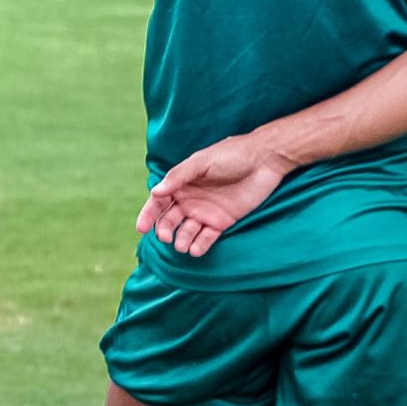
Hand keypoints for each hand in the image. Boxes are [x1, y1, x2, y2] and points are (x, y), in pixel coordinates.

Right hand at [136, 134, 293, 257]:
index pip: (159, 202)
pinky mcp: (222, 222)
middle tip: (166, 237)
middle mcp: (190, 199)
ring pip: (187, 231)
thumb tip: (155, 191)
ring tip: (183, 246)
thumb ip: (179, 176)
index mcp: (181, 183)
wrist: (264, 160)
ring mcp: (206, 212)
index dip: (149, 215)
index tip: (142, 228)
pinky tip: (195, 250)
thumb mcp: (202, 162)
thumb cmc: (231, 155)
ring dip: (182, 240)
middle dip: (165, 230)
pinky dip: (200, 245)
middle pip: (170, 220)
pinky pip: (207, 237)